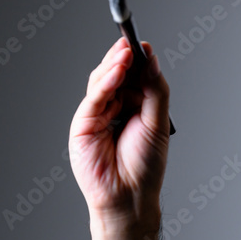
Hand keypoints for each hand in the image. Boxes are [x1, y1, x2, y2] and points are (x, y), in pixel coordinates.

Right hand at [69, 37, 170, 223]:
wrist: (130, 195)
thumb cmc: (145, 166)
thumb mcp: (157, 122)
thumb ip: (155, 89)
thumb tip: (151, 58)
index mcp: (134, 106)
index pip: (132, 75)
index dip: (136, 59)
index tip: (142, 44)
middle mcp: (114, 107)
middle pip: (115, 74)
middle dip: (123, 57)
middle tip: (131, 44)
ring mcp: (97, 114)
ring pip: (101, 81)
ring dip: (114, 66)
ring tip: (126, 54)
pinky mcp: (83, 124)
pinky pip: (94, 98)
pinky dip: (105, 83)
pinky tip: (117, 72)